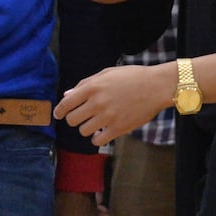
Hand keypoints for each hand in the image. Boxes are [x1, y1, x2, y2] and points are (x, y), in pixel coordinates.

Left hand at [56, 63, 172, 146]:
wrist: (156, 86)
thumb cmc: (131, 77)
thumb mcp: (106, 74)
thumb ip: (85, 84)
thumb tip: (67, 95)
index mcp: (92, 87)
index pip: (66, 103)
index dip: (59, 111)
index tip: (58, 114)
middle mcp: (97, 102)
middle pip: (72, 120)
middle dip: (74, 119)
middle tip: (81, 117)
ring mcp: (108, 117)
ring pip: (83, 131)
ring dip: (86, 128)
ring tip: (94, 124)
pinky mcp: (118, 128)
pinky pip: (98, 141)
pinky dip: (96, 139)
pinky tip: (101, 133)